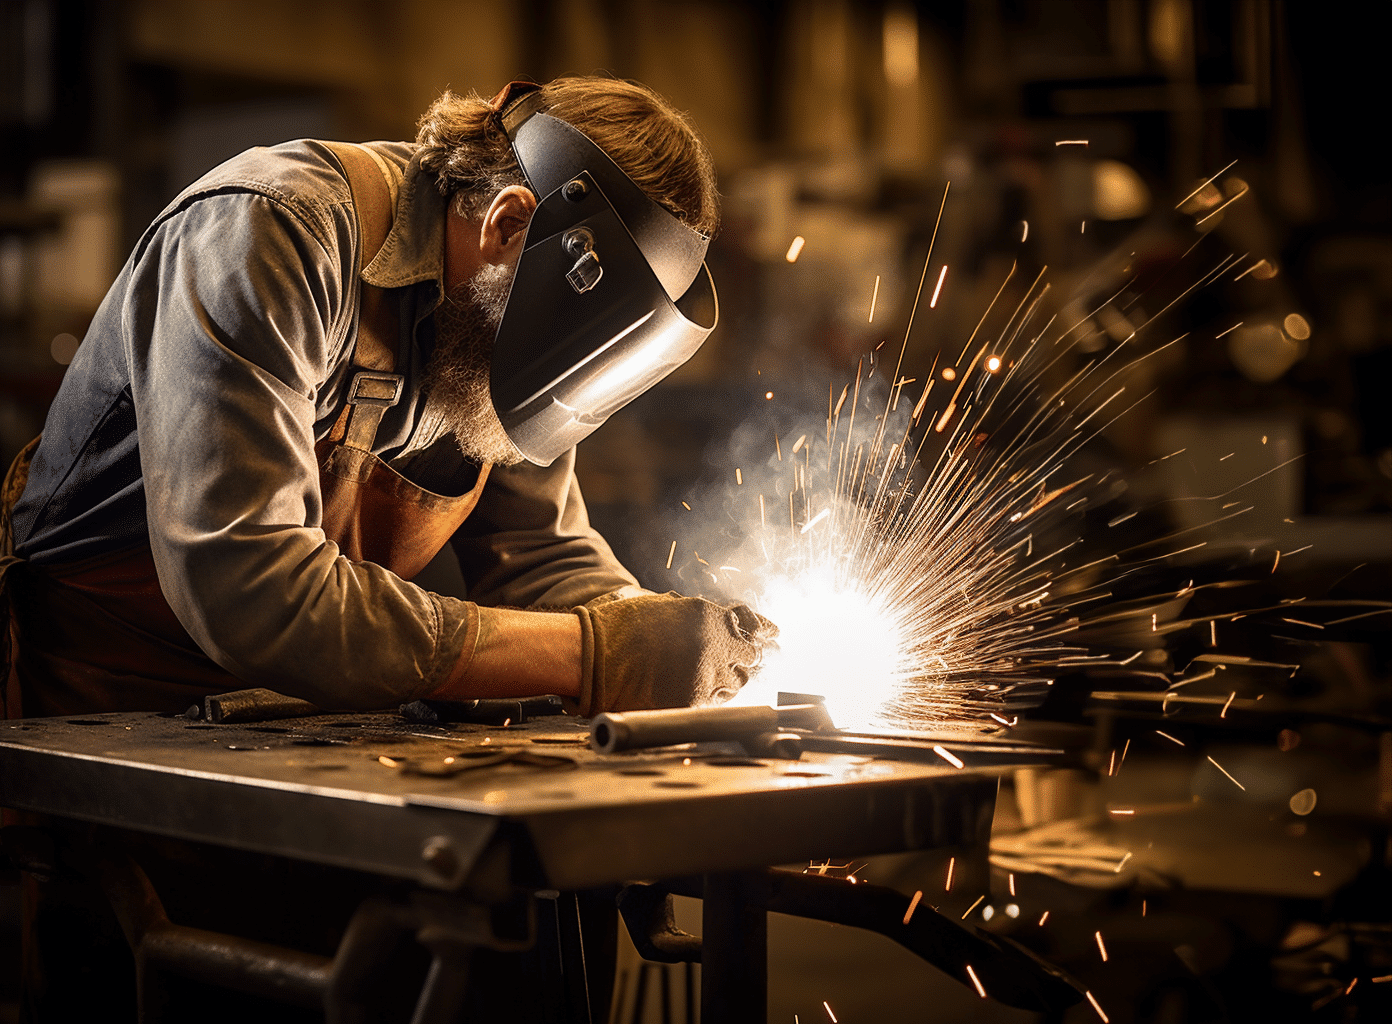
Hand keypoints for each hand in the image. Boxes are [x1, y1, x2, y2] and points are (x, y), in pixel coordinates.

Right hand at [572, 592, 777, 714]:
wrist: (592, 654)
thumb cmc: (622, 628)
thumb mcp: (668, 607)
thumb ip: (700, 616)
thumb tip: (727, 624)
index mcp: (709, 617)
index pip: (754, 627)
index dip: (763, 633)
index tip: (771, 637)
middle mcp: (714, 646)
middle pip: (749, 658)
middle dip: (746, 660)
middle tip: (740, 661)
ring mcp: (705, 676)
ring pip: (734, 684)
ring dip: (728, 680)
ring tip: (710, 676)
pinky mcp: (692, 703)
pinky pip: (713, 703)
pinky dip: (708, 698)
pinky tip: (697, 691)